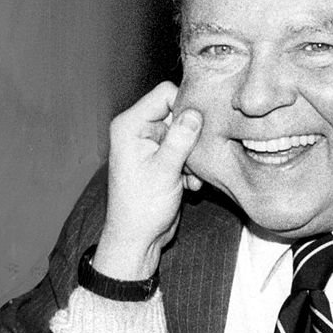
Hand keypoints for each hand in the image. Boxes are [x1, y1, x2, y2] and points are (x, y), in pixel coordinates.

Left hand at [92, 81, 202, 279]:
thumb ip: (181, 138)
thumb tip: (197, 111)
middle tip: (196, 158)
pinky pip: (185, 150)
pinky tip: (189, 185)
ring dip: (194, 154)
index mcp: (130, 126)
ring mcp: (150, 145)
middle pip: (178, 112)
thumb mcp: (165, 170)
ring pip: (186, 133)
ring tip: (190, 177)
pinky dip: (191, 166)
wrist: (137, 239)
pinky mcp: (162, 159)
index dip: (187, 106)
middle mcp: (138, 130)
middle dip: (193, 135)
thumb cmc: (141, 208)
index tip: (203, 126)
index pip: (165, 93)